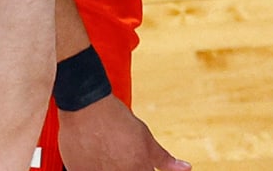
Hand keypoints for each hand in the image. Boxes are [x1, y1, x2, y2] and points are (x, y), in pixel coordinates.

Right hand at [58, 94, 189, 170]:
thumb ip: (165, 160)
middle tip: (120, 155)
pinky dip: (94, 168)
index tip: (139, 165)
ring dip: (110, 168)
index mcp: (139, 170)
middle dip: (128, 168)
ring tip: (107, 154)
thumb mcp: (145, 138)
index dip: (144, 170)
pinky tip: (94, 157)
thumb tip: (186, 169)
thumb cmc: (117, 120)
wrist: (86, 108)